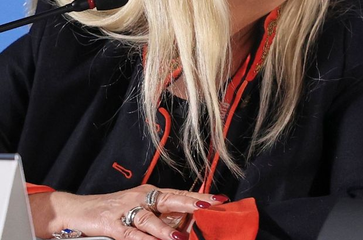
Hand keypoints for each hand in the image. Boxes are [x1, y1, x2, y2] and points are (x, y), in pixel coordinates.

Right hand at [29, 185, 226, 239]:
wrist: (77, 210)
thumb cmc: (112, 210)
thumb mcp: (139, 208)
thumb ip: (161, 214)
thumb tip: (184, 224)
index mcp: (150, 193)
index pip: (180, 193)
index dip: (200, 196)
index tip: (220, 199)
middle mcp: (141, 198)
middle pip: (170, 199)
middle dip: (190, 203)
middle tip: (209, 207)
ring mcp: (126, 211)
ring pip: (149, 219)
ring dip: (165, 229)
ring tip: (180, 238)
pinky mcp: (111, 225)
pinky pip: (129, 234)